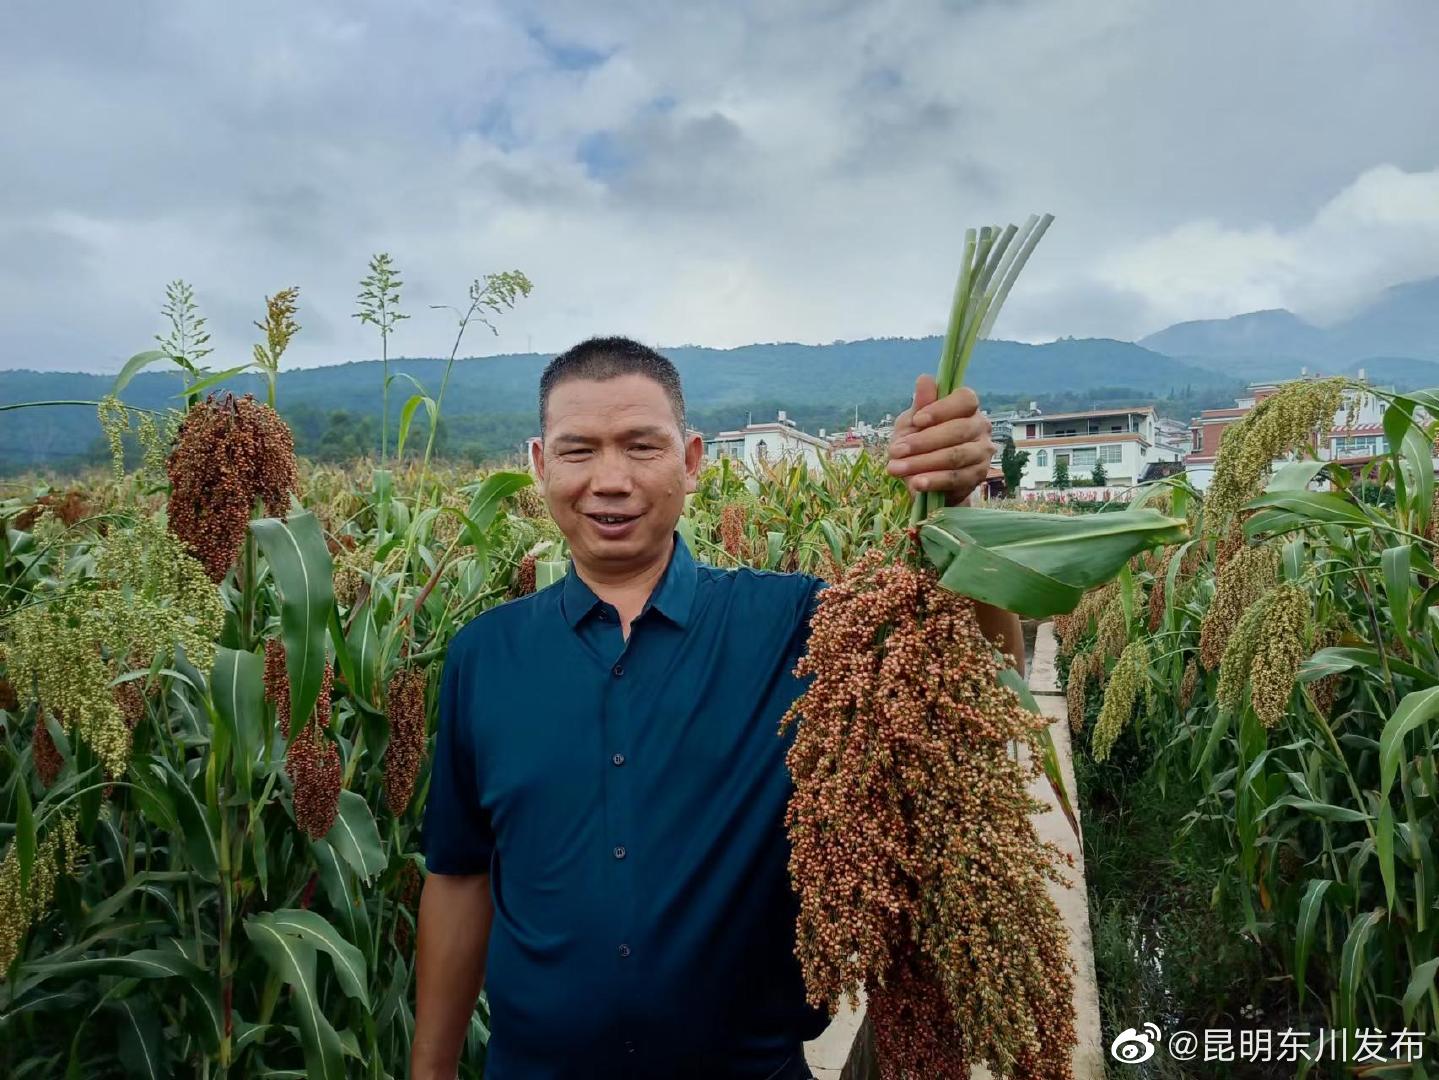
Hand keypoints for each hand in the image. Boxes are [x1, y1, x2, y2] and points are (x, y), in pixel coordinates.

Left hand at [885, 374, 995, 503]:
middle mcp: (981, 427)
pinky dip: (934, 481)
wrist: (926, 478)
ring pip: (956, 455)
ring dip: (923, 463)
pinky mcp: (979, 476)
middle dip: (923, 441)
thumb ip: (920, 405)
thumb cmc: (919, 442)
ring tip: (896, 469)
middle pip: (958, 430)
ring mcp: (982, 452)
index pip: (965, 400)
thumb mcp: (913, 423)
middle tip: (895, 451)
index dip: (941, 409)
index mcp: (967, 407)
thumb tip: (925, 379)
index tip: (916, 419)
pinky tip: (915, 483)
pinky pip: (956, 478)